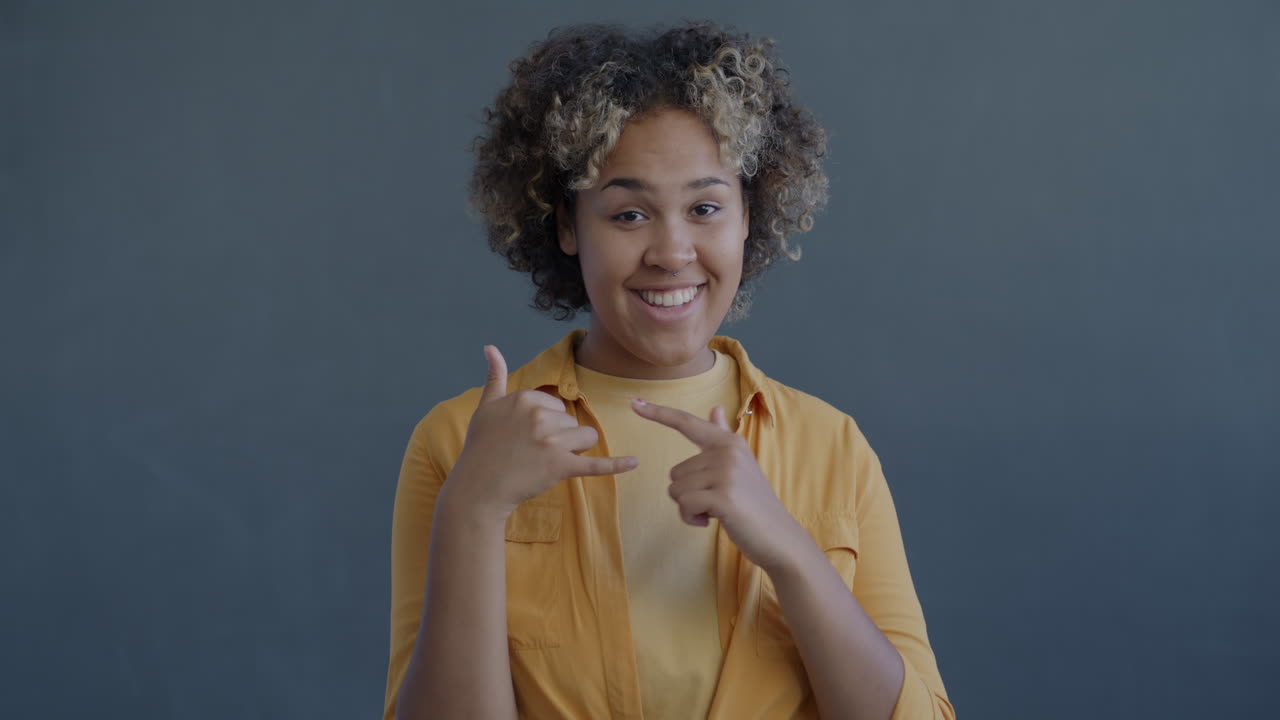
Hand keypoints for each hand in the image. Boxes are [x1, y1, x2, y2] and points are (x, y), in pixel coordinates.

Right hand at [447, 345, 638, 517]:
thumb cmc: (481, 447)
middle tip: (530, 453)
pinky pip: (595, 465)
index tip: (524, 435)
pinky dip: (616, 465)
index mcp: (526, 397)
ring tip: (545, 462)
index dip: (546, 422)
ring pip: (586, 438)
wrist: (477, 488)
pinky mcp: (560, 466)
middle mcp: (540, 415)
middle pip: (572, 421)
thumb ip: (495, 376)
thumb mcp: (485, 407)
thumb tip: (490, 347)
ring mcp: (551, 441)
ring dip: (573, 451)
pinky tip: (634, 462)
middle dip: (559, 438)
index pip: (557, 405)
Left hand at [630, 398, 806, 572]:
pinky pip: (684, 505)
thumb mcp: (740, 466)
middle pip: (675, 472)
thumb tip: (716, 409)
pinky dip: (691, 518)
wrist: (778, 536)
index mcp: (729, 442)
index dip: (658, 414)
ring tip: (717, 511)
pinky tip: (712, 521)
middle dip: (689, 494)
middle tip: (717, 502)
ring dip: (690, 508)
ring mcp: (726, 473)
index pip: (687, 423)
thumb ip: (723, 437)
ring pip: (676, 490)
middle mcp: (727, 452)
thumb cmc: (753, 503)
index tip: (633, 403)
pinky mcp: (722, 497)